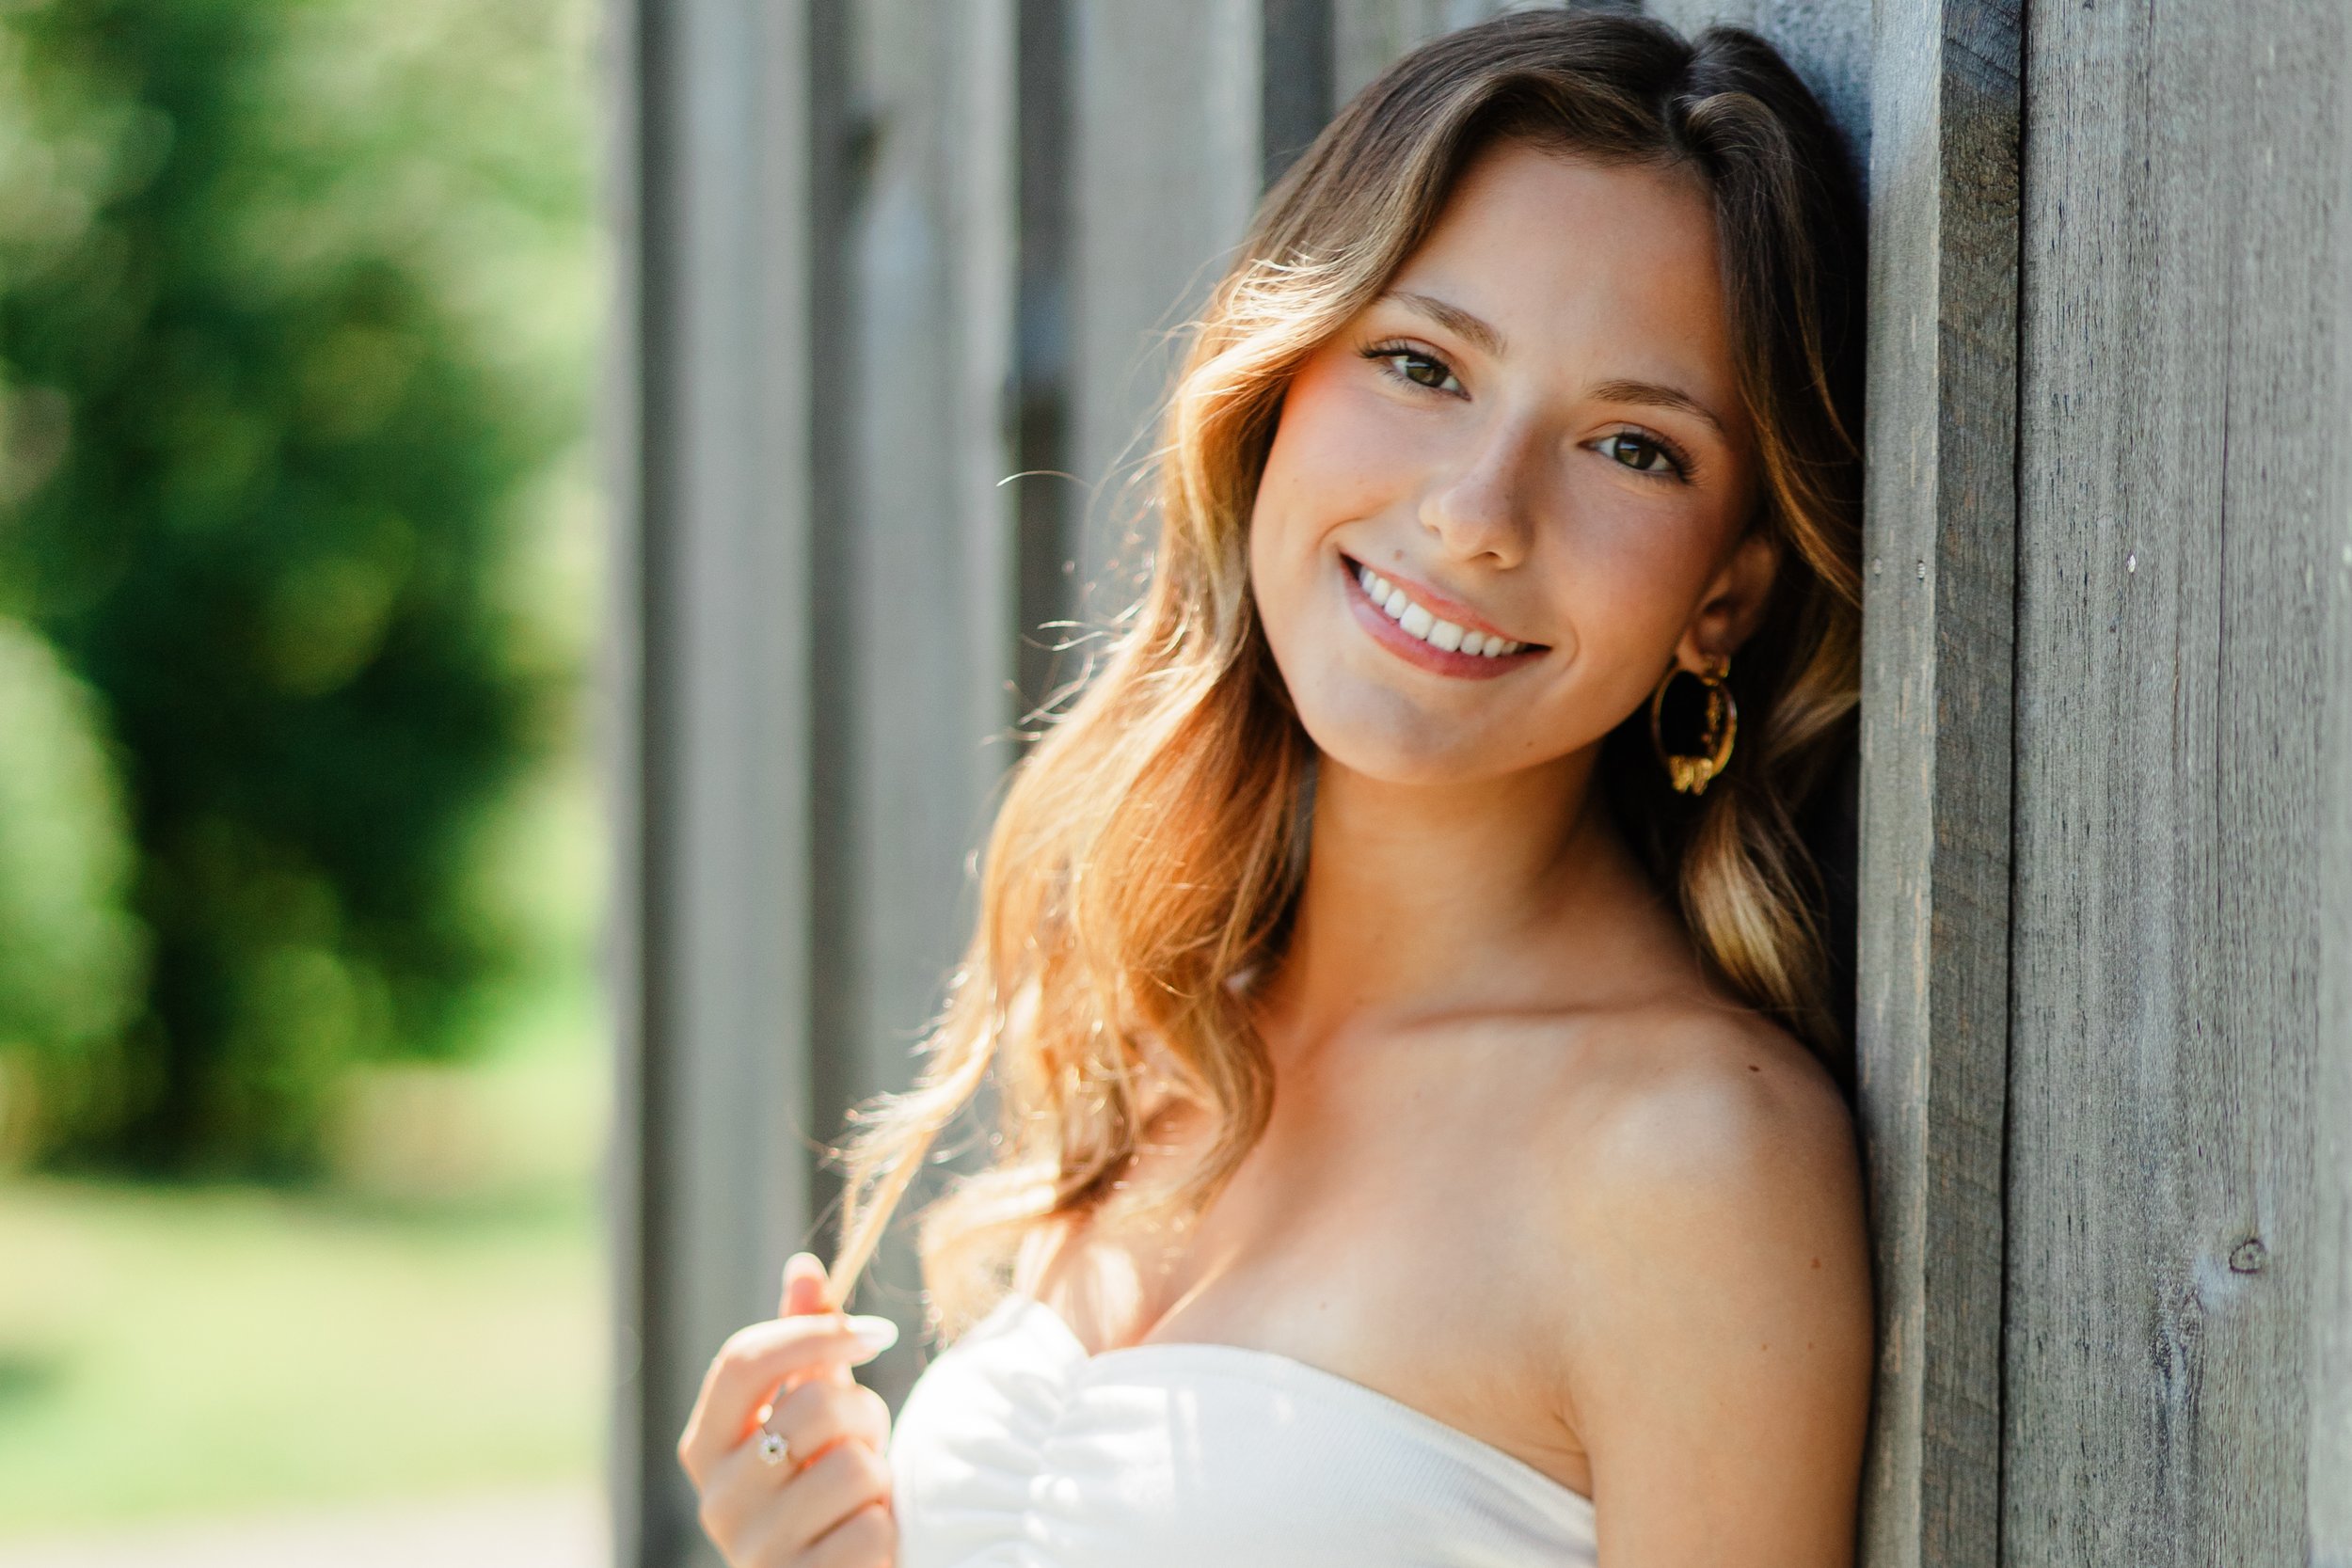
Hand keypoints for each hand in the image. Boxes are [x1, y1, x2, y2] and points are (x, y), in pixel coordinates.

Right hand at [678, 1253, 901, 1567]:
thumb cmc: (824, 1481)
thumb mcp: (813, 1409)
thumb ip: (805, 1347)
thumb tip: (803, 1267)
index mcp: (706, 1445)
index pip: (741, 1361)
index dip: (812, 1333)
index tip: (874, 1332)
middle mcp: (716, 1499)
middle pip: (812, 1406)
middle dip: (862, 1415)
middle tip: (862, 1444)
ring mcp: (753, 1552)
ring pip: (854, 1469)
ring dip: (879, 1478)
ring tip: (861, 1497)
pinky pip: (872, 1532)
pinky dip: (885, 1532)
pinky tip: (862, 1541)